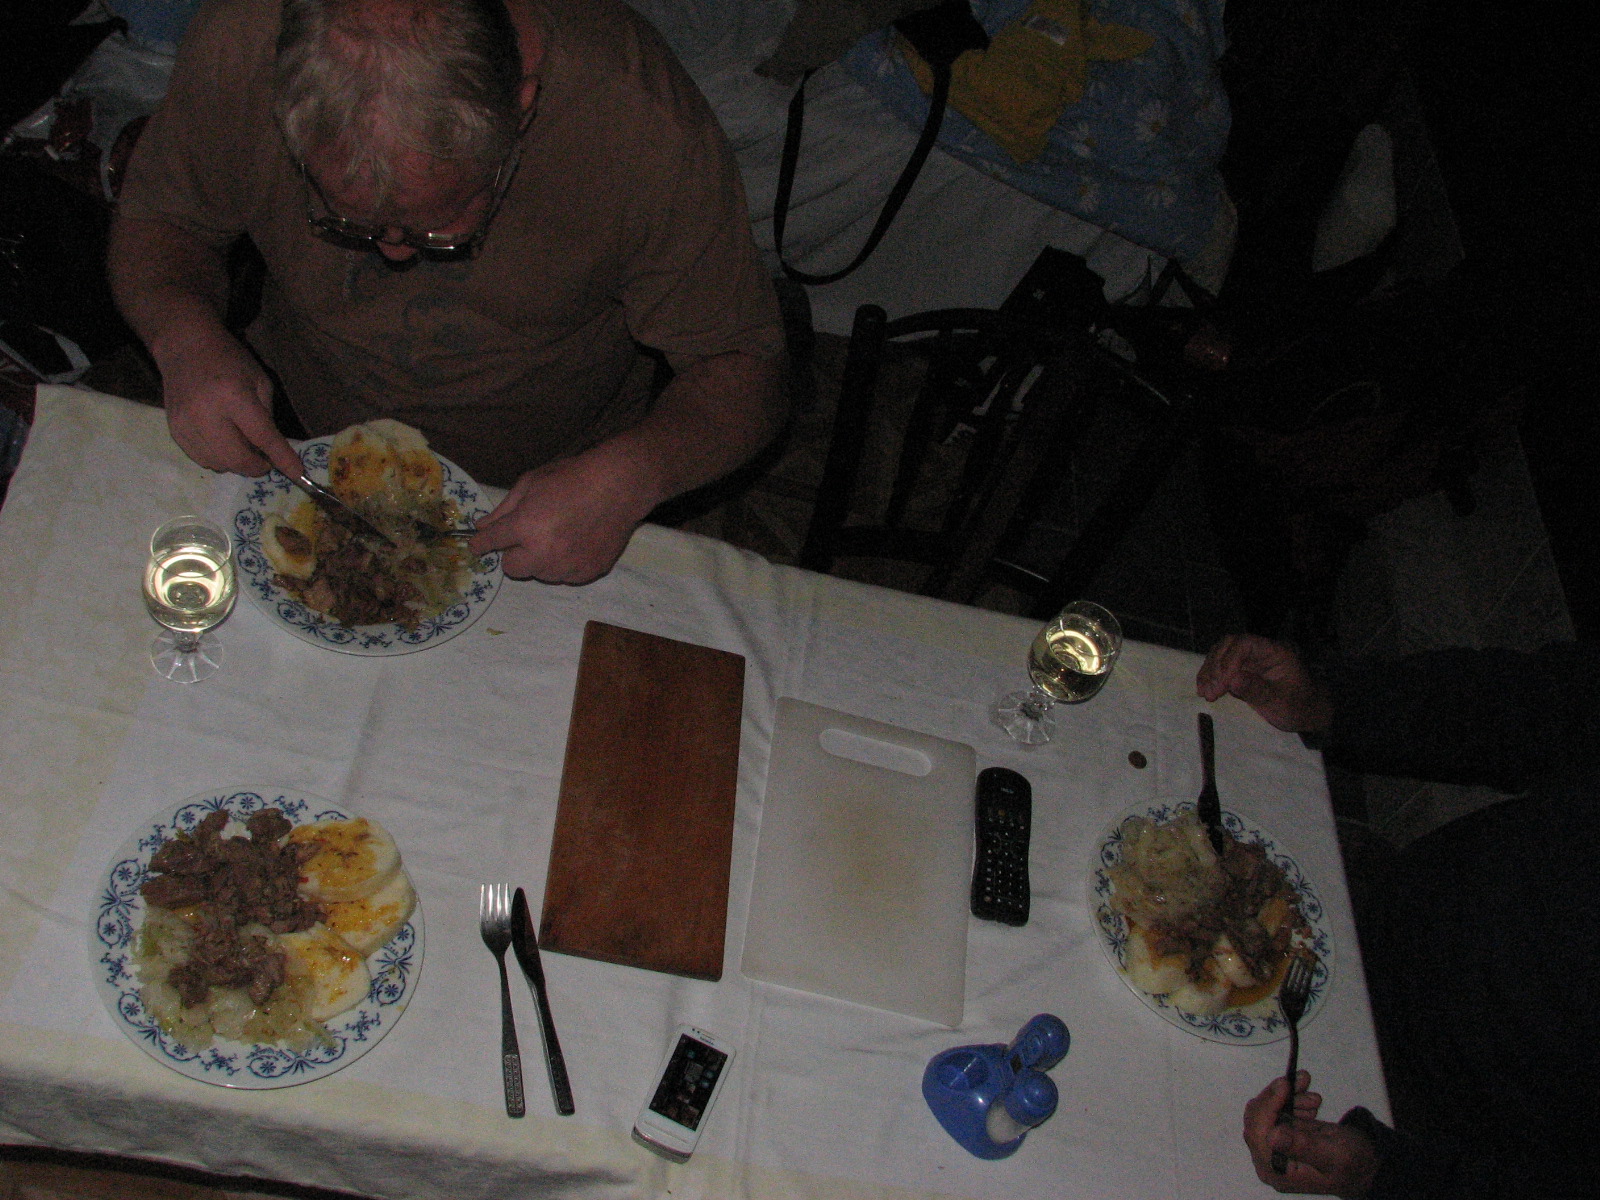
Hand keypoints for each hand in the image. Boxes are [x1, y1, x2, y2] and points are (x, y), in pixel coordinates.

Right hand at [157, 326, 303, 479]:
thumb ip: (267, 417)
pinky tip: (224, 443)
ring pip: (218, 464)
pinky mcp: (174, 430)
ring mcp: (186, 423)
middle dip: (257, 466)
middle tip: (266, 461)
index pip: (261, 436)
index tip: (297, 474)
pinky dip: (218, 459)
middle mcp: (206, 412)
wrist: (184, 347)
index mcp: (233, 396)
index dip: (281, 458)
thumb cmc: (229, 361)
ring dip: (237, 464)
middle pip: (237, 458)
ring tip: (243, 446)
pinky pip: (201, 459)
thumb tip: (272, 452)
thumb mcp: (259, 381)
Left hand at [470, 447, 655, 583]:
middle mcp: (544, 552)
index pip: (491, 542)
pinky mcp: (587, 573)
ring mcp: (568, 566)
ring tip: (559, 534)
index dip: (481, 544)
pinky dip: (565, 563)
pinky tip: (576, 541)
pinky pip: (565, 576)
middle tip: (527, 536)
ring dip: (541, 559)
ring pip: (540, 573)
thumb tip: (482, 526)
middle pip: (511, 569)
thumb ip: (504, 508)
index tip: (478, 545)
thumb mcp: (532, 483)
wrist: (619, 486)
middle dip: (514, 554)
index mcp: (526, 526)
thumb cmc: (572, 478)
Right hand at [1196, 635, 1332, 732]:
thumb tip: (1232, 679)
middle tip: (1210, 691)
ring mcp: (1252, 659)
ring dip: (1210, 671)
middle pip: (1229, 645)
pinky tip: (1205, 689)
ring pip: (1222, 653)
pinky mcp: (1244, 669)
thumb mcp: (1281, 704)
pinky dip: (1211, 676)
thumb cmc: (1300, 708)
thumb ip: (1257, 691)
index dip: (1229, 660)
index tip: (1223, 684)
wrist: (1309, 713)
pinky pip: (1222, 666)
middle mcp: (1261, 651)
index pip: (1245, 644)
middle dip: (1216, 666)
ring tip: (1205, 692)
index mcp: (1276, 652)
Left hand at [1243, 1072, 1379, 1196]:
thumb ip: (1304, 1147)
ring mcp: (1273, 1146)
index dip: (1267, 1107)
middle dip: (1279, 1097)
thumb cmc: (1354, 1165)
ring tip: (1315, 1099)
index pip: (1258, 1135)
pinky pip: (1276, 1110)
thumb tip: (1272, 1136)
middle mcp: (1269, 1160)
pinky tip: (1310, 1102)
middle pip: (1258, 1120)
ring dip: (1288, 1097)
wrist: (1367, 1165)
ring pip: (1267, 1111)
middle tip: (1303, 1082)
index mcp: (1277, 1171)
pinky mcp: (1282, 1134)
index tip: (1285, 1085)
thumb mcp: (1335, 1156)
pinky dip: (1291, 1099)